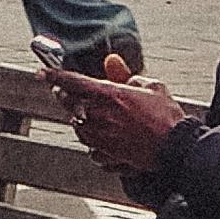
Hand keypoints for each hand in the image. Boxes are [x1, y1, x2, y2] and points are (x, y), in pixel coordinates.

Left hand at [48, 56, 183, 169]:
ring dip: (79, 120)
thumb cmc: (166, 118)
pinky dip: (93, 144)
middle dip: (65, 96)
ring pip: (78, 128)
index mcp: (109, 95)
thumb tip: (112, 62)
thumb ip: (126, 74)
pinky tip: (103, 140)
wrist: (176, 148)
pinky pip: (91, 150)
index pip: (73, 82)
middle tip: (66, 92)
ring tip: (88, 117)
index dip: (55, 76)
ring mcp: (101, 138)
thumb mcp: (150, 86)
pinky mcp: (108, 156)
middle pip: (70, 104)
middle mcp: (100, 117)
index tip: (43, 73)